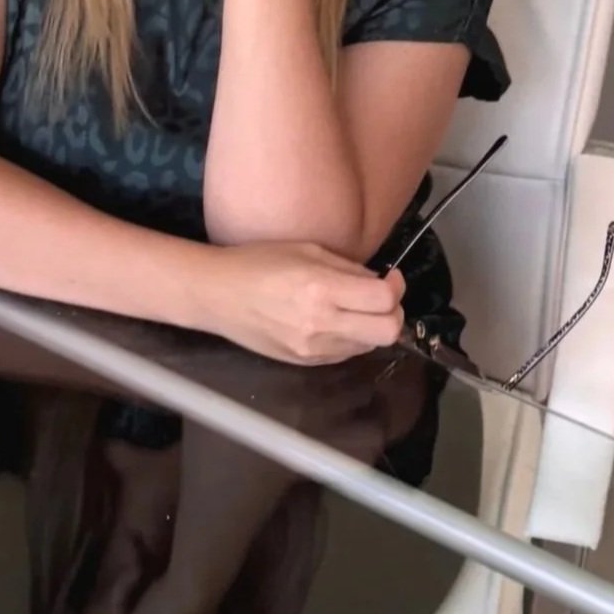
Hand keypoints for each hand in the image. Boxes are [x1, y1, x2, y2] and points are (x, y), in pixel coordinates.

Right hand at [199, 241, 404, 363]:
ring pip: (370, 346)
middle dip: (394, 313)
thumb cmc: (257, 262)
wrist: (218, 295)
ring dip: (372, 326)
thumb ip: (347, 267)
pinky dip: (350, 337)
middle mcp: (321, 324)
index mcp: (321, 289)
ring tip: (354, 308)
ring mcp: (313, 349)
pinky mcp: (305, 362)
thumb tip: (377, 281)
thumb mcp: (306, 250)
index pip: (384, 299)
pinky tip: (333, 321)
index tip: (389, 277)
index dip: (396, 287)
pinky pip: (345, 354)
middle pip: (388, 331)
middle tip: (381, 298)